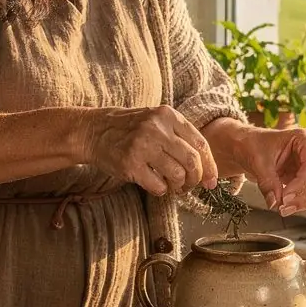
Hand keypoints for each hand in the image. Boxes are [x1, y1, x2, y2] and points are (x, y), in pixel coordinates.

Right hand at [81, 105, 218, 197]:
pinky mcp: (130, 164)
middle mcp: (157, 129)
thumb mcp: (156, 121)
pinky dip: (162, 190)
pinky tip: (156, 185)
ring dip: (179, 186)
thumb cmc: (130, 129)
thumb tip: (205, 166)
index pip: (201, 144)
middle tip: (190, 185)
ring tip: (173, 186)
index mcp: (168, 115)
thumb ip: (179, 136)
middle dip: (195, 179)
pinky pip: (158, 186)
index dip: (210, 166)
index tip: (212, 181)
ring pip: (177, 175)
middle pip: (192, 161)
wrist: (93, 131)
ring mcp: (142, 146)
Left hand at [242, 126, 305, 216]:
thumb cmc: (256, 146)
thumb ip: (268, 182)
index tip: (285, 198)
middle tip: (283, 207)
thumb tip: (275, 203)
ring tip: (284, 208)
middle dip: (304, 197)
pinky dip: (304, 203)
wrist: (252, 148)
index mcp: (305, 138)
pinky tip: (288, 205)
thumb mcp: (258, 162)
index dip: (302, 185)